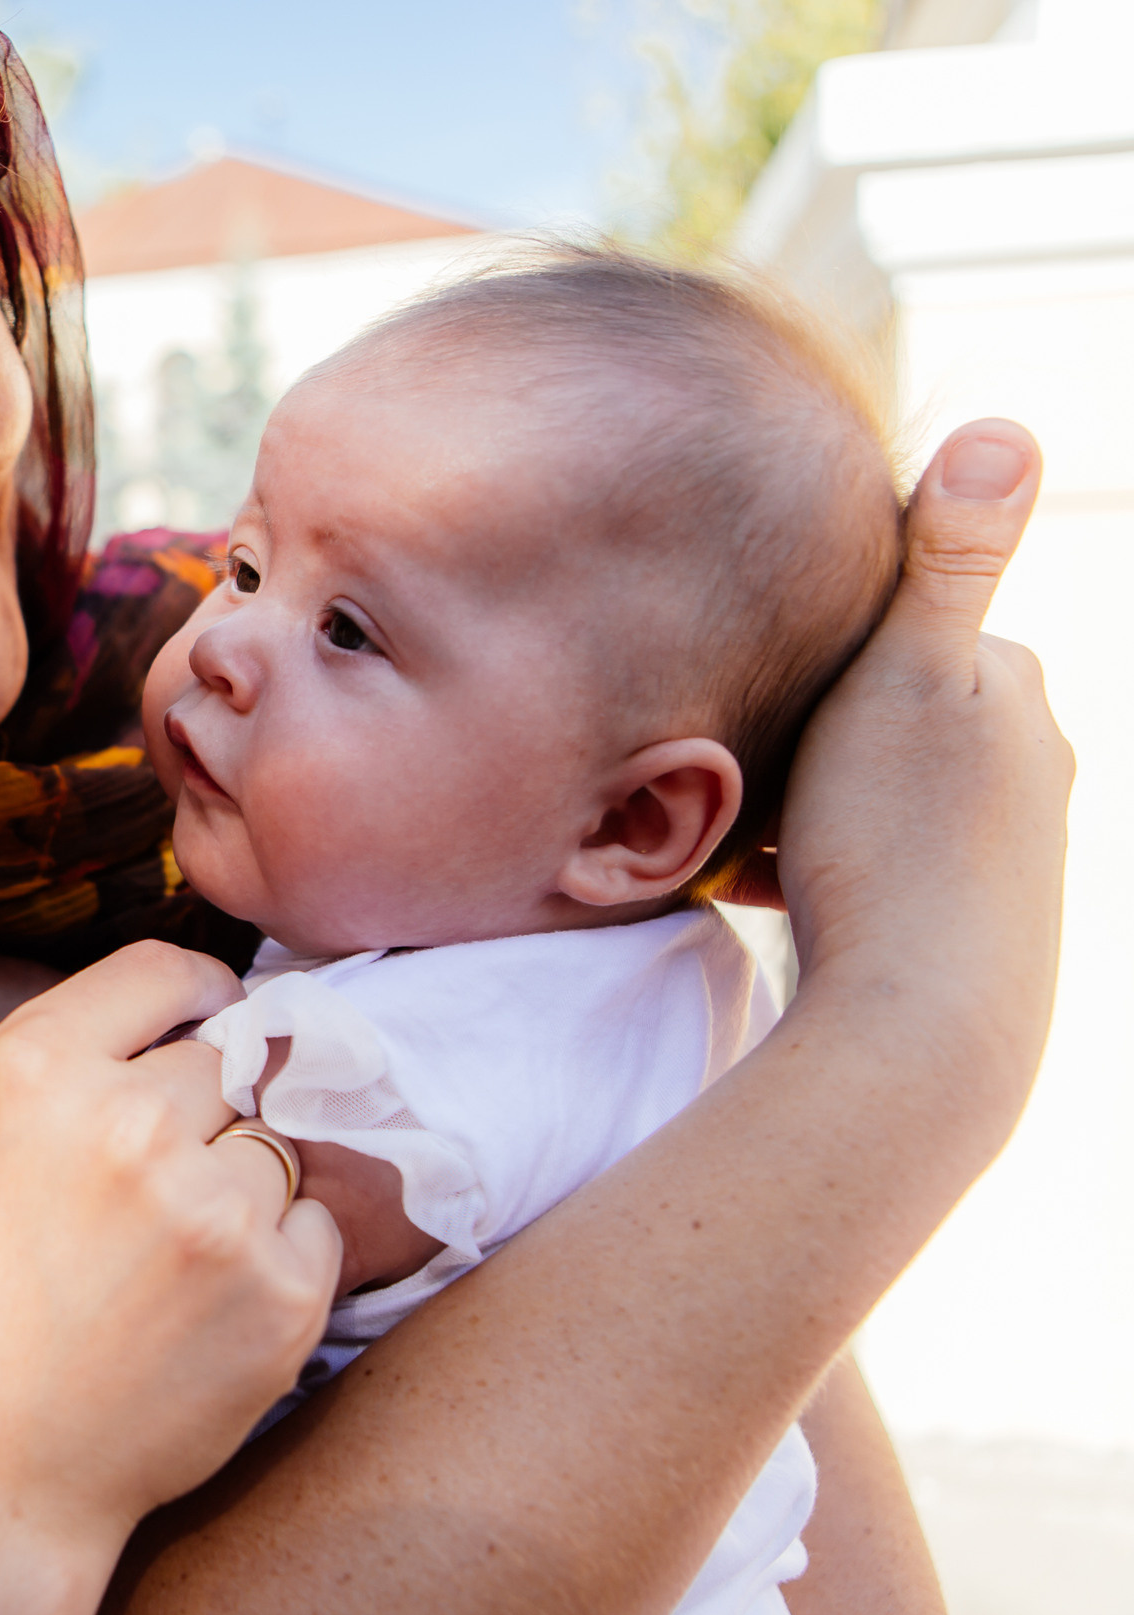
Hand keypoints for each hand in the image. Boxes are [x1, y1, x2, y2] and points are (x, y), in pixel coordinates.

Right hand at [0, 940, 343, 1550]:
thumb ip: (47, 1053)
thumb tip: (149, 991)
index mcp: (33, 1071)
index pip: (165, 970)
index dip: (190, 1000)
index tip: (199, 1031)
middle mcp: (128, 1125)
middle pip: (226, 1062)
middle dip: (202, 1111)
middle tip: (154, 1189)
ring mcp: (214, 1212)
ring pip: (275, 1145)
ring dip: (241, 1186)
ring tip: (169, 1261)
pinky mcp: (281, 1295)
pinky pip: (316, 1225)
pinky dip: (279, 1257)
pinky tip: (206, 1305)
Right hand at [774, 420, 1070, 1123]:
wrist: (923, 1026)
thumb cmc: (900, 843)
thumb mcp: (907, 674)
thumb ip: (950, 553)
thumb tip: (1005, 423)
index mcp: (1020, 693)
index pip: (913, 631)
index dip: (828, 651)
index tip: (771, 688)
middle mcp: (1037, 768)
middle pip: (894, 715)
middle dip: (819, 732)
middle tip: (745, 765)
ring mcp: (1011, 851)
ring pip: (881, 794)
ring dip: (814, 804)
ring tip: (744, 835)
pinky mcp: (976, 923)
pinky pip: (877, 868)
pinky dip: (823, 869)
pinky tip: (760, 893)